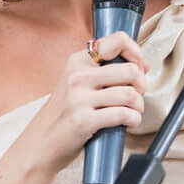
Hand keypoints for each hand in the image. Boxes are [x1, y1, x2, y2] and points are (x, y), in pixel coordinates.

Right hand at [16, 32, 149, 173]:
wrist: (40, 142)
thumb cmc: (65, 113)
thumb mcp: (78, 83)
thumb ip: (105, 71)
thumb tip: (143, 66)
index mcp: (78, 61)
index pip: (118, 41)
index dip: (137, 53)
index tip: (140, 67)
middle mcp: (78, 76)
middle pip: (131, 70)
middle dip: (141, 85)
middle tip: (136, 96)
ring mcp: (79, 98)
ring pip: (129, 94)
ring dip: (139, 105)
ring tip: (133, 111)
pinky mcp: (84, 120)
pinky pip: (123, 114)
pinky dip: (133, 119)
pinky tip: (129, 122)